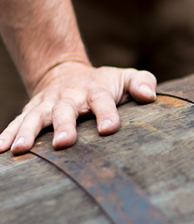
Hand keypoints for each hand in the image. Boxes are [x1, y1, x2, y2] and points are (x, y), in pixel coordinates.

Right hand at [0, 62, 156, 154]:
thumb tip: (149, 95)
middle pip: (65, 111)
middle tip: (63, 143)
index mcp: (95, 91)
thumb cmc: (105, 83)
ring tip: (20, 149)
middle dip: (63, 126)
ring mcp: (48, 105)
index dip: (106, 114)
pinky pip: (17, 123)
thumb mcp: (126, 78)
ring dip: (28, 132)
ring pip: (36, 117)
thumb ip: (141, 83)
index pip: (102, 101)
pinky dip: (7, 134)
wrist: (66, 74)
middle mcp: (69, 98)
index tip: (109, 129)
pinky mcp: (32, 112)